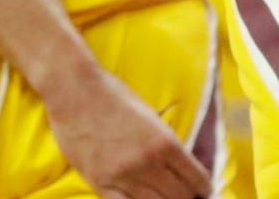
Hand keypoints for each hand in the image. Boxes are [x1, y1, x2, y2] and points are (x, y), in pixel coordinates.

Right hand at [41, 62, 211, 198]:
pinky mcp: (100, 184)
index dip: (204, 188)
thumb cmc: (113, 95)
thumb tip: (181, 165)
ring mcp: (123, 176)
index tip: (203, 191)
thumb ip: (165, 142)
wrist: (75, 90)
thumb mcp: (151, 115)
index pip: (197, 179)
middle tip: (186, 196)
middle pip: (180, 197)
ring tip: (164, 198)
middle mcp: (148, 163)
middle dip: (186, 198)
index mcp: (165, 142)